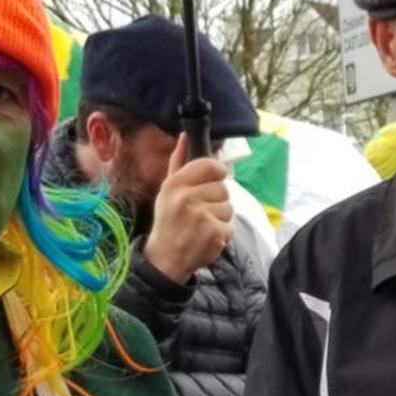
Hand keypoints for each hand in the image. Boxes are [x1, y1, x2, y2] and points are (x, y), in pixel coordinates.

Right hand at [142, 133, 232, 285]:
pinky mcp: (215, 233)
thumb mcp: (166, 190)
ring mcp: (202, 216)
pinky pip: (230, 225)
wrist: (165, 259)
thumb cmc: (168, 221)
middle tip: (201, 211)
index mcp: (175, 184)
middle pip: (223, 188)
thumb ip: (178, 162)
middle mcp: (187, 198)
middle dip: (216, 199)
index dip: (218, 171)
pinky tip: (207, 237)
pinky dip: (222, 233)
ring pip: (228, 206)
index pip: (209, 165)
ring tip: (202, 225)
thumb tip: (185, 136)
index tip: (217, 177)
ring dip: (220, 217)